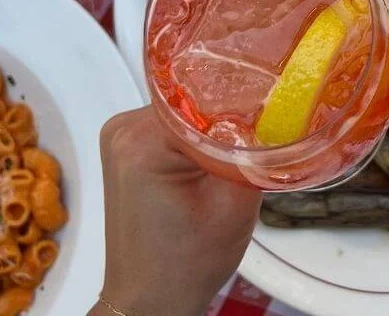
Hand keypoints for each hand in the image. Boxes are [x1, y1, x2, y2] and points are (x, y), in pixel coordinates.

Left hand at [89, 107, 261, 315]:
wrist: (150, 297)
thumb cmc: (186, 263)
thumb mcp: (236, 203)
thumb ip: (252, 149)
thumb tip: (269, 110)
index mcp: (143, 140)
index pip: (205, 93)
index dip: (242, 102)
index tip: (268, 113)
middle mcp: (123, 129)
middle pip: (193, 98)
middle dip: (227, 116)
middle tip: (255, 137)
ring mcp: (119, 135)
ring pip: (184, 108)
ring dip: (211, 126)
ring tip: (231, 155)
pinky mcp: (126, 146)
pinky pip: (171, 123)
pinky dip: (194, 136)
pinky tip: (210, 160)